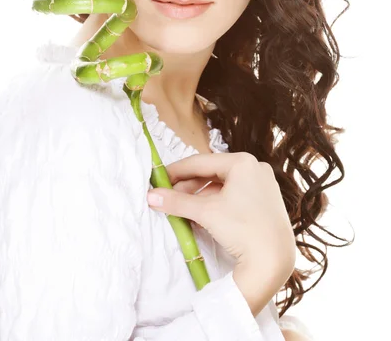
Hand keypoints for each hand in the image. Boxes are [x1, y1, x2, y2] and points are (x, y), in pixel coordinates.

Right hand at [147, 152, 295, 302]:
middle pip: (212, 173)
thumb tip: (151, 196)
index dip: (177, 170)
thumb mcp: (205, 212)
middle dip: (189, 186)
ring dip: (201, 195)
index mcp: (242, 162)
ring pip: (223, 185)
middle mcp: (256, 168)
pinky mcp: (266, 201)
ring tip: (183, 207)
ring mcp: (263, 184)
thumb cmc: (241, 229)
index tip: (159, 178)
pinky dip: (217, 202)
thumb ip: (176, 201)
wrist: (273, 261)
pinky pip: (235, 195)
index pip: (201, 162)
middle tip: (168, 196)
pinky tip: (203, 214)